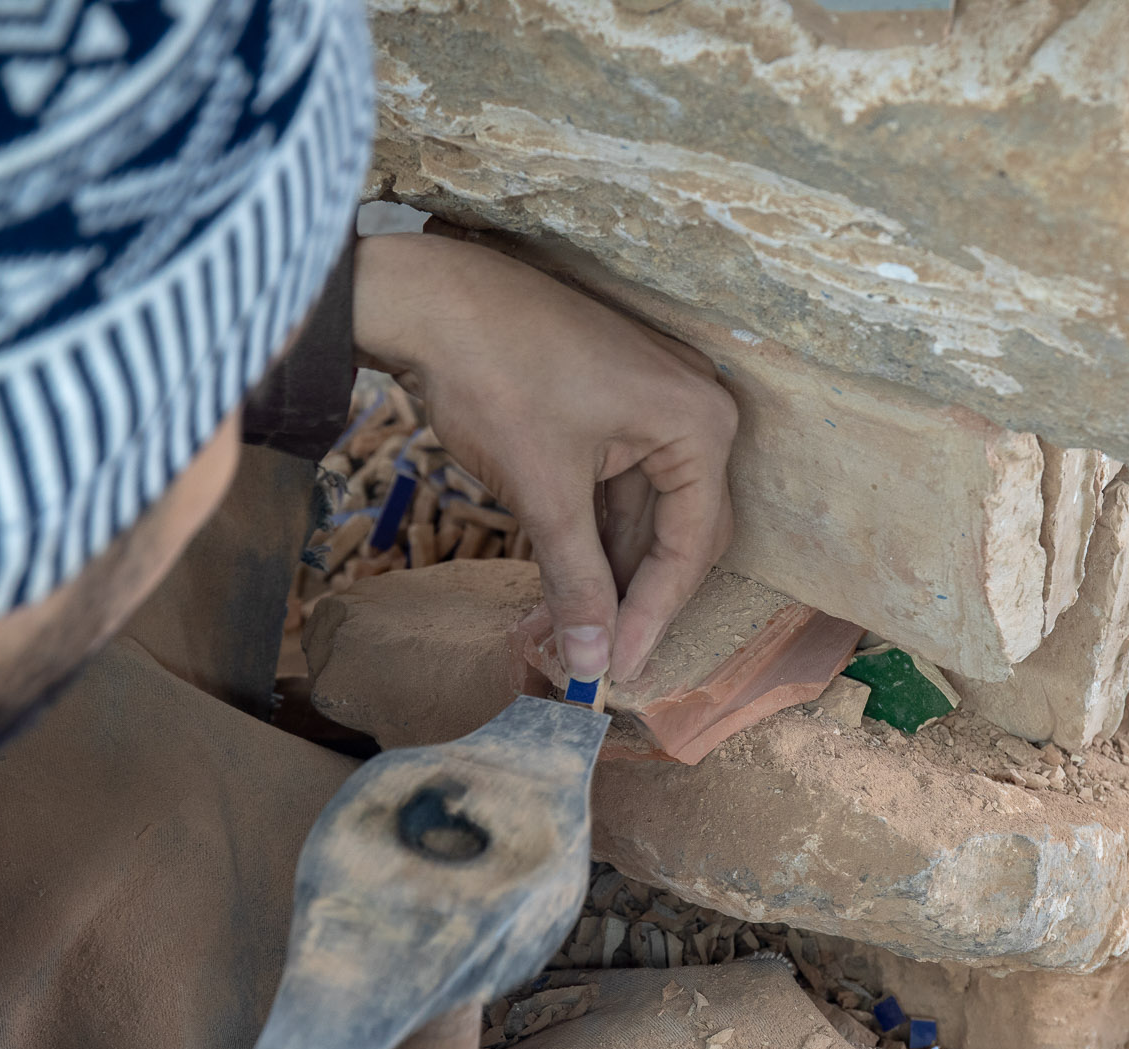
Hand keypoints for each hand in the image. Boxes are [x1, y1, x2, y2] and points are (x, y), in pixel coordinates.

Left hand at [354, 232, 736, 682]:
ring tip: (568, 630)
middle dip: (635, 598)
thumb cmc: (496, 376)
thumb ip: (577, 582)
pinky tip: (565, 581)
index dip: (653, 616)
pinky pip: (619, 486)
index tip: (617, 669)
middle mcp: (693, 409)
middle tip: (596, 659)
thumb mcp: (544, 493)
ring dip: (609, 571)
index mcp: (698, 423)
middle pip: (680, 532)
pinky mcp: (615, 404)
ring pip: (645, 514)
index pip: (691, 546)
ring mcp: (654, 403)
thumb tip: (590, 664)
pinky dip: (593, 534)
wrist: (430, 297)